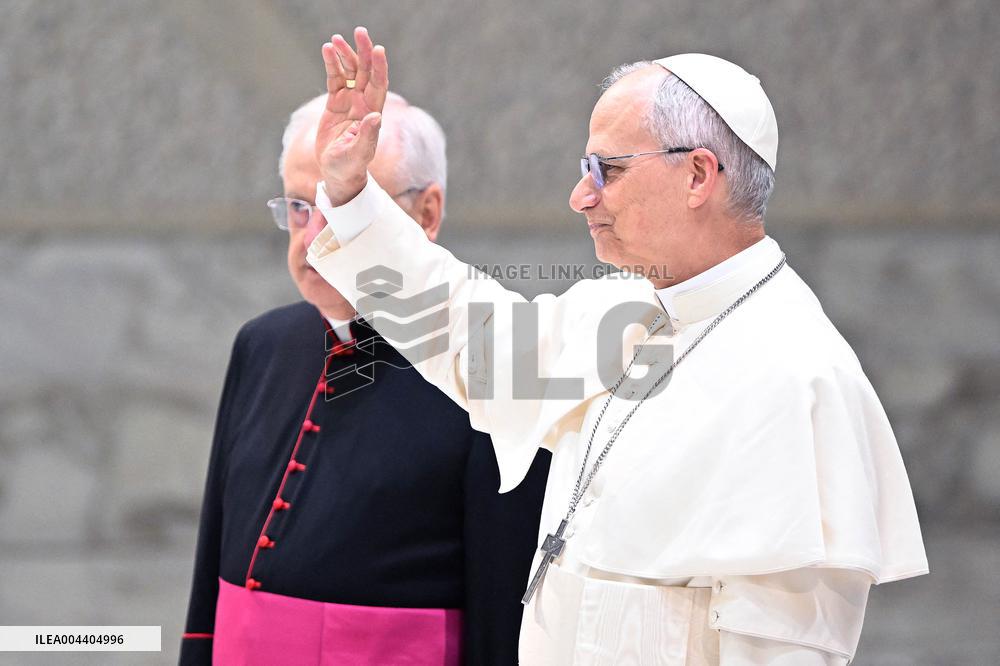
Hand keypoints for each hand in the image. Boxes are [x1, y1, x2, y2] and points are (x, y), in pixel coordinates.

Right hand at [316, 27, 387, 204]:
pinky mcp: (335, 104)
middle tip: (360, 32)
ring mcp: (349, 102)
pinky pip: (334, 80)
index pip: (379, 85)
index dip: (379, 67)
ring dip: (345, 55)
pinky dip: (332, 65)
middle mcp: (363, 104)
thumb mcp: (358, 154)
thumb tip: (375, 117)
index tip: (378, 50)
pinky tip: (327, 49)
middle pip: (365, 73)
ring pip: (349, 73)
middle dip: (363, 53)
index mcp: (372, 113)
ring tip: (336, 39)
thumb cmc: (351, 168)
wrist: (338, 174)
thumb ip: (367, 136)